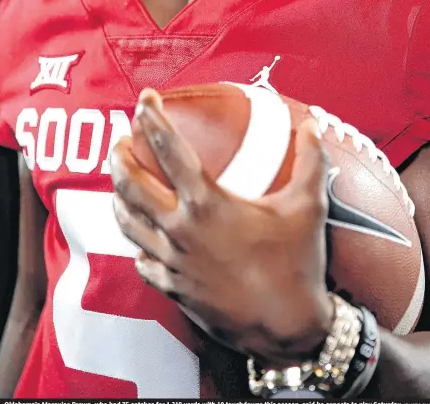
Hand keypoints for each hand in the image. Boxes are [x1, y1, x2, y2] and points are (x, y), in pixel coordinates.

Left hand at [110, 89, 333, 365]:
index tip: (145, 100)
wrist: (286, 329)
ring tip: (121, 179)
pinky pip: (142, 260)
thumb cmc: (297, 264)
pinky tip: (140, 235)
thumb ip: (309, 160)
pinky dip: (137, 242)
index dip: (153, 120)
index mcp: (207, 204)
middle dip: (119, 156)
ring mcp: (173, 261)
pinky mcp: (173, 288)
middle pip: (132, 185)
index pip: (168, 151)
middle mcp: (181, 230)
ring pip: (128, 222)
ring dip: (119, 195)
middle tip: (123, 139)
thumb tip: (311, 125)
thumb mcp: (309, 205)